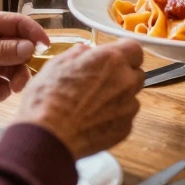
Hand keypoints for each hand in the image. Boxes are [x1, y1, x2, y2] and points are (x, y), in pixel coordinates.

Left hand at [0, 9, 47, 110]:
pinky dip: (4, 89)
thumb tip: (28, 48)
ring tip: (11, 89)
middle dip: (25, 62)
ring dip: (17, 78)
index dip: (33, 33)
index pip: (17, 23)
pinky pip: (2, 82)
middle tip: (24, 77)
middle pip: (19, 47)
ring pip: (14, 67)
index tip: (45, 47)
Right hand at [14, 39, 143, 158]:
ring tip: (92, 105)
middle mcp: (125, 81)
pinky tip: (92, 120)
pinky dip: (114, 117)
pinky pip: (125, 117)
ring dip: (118, 97)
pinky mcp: (125, 128)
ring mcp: (128, 106)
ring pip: (131, 96)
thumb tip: (85, 51)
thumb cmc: (48, 99)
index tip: (114, 57)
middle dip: (122, 74)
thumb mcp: (57, 64)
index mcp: (111, 59)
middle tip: (100, 81)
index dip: (123, 52)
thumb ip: (78, 53)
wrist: (48, 136)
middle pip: (136, 72)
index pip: (134, 48)